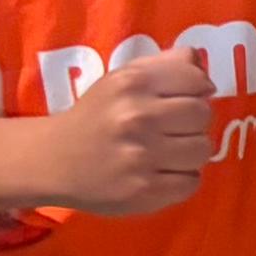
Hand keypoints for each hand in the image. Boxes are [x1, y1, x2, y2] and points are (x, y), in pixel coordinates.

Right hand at [38, 47, 221, 214]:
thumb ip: (165, 65)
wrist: (52, 160)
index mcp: (132, 83)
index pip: (196, 81)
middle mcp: (137, 117)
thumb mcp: (123, 78)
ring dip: (190, 152)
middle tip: (171, 129)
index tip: (184, 99)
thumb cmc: (96, 115)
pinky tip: (160, 173)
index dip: (197, 90)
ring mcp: (140, 156)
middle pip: (203, 114)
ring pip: (202, 149)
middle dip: (192, 122)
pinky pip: (192, 182)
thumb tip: (200, 64)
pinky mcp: (144, 190)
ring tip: (166, 152)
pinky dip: (182, 179)